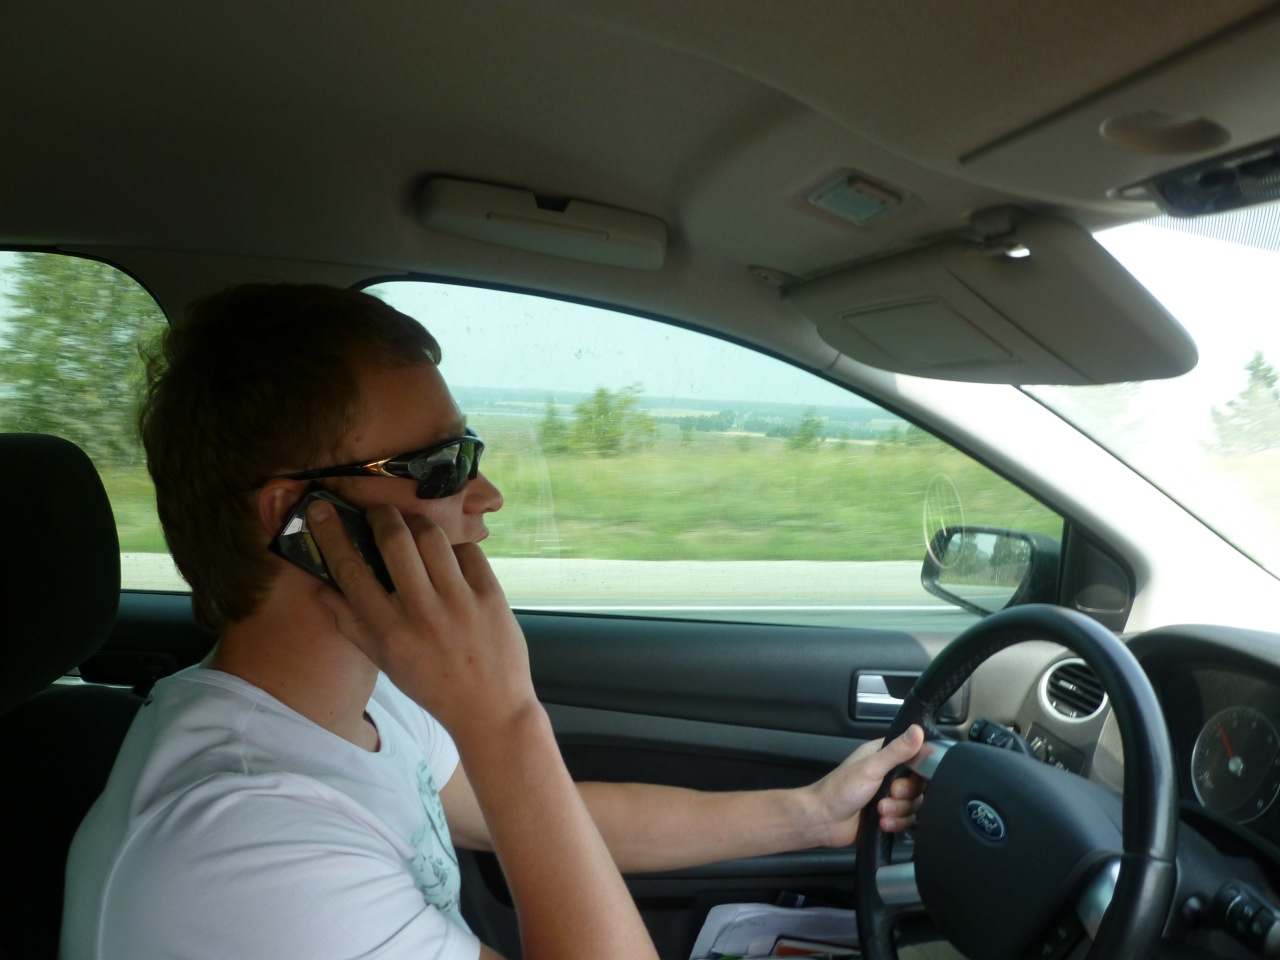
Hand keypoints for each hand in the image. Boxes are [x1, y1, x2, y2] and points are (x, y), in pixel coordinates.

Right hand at [306, 499, 537, 741]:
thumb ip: (351, 624)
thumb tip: (321, 589)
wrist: (490, 709)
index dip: (332, 535)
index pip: (351, 572)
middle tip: (378, 511)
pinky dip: (455, 548)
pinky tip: (450, 558)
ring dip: (417, 522)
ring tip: (412, 526)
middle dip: (381, 515)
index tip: (321, 510)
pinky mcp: (491, 596)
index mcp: (390, 632)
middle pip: (394, 541)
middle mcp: (422, 614)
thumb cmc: (431, 685)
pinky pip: (469, 551)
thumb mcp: (385, 662)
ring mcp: (460, 602)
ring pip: (432, 537)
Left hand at [802, 725, 925, 847]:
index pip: (916, 758)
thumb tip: (917, 730)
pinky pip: (907, 820)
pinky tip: (882, 823)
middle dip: (905, 794)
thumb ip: (896, 751)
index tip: (910, 776)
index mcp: (883, 756)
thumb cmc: (840, 789)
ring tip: (880, 811)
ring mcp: (889, 796)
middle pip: (918, 785)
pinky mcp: (889, 815)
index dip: (919, 769)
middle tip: (889, 794)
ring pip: (914, 804)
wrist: (823, 820)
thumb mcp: (871, 767)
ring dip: (898, 811)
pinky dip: (896, 823)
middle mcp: (888, 774)